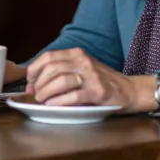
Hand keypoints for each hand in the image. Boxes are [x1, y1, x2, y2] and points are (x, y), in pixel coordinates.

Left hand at [25, 47, 156, 112]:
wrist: (130, 90)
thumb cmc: (102, 81)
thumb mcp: (81, 68)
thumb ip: (61, 72)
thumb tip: (33, 84)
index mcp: (77, 53)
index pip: (48, 56)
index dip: (34, 69)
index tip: (29, 81)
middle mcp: (83, 61)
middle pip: (52, 68)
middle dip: (38, 82)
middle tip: (34, 94)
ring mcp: (91, 76)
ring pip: (61, 80)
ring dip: (46, 92)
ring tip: (42, 100)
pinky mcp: (98, 91)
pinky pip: (74, 95)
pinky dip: (60, 101)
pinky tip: (53, 105)